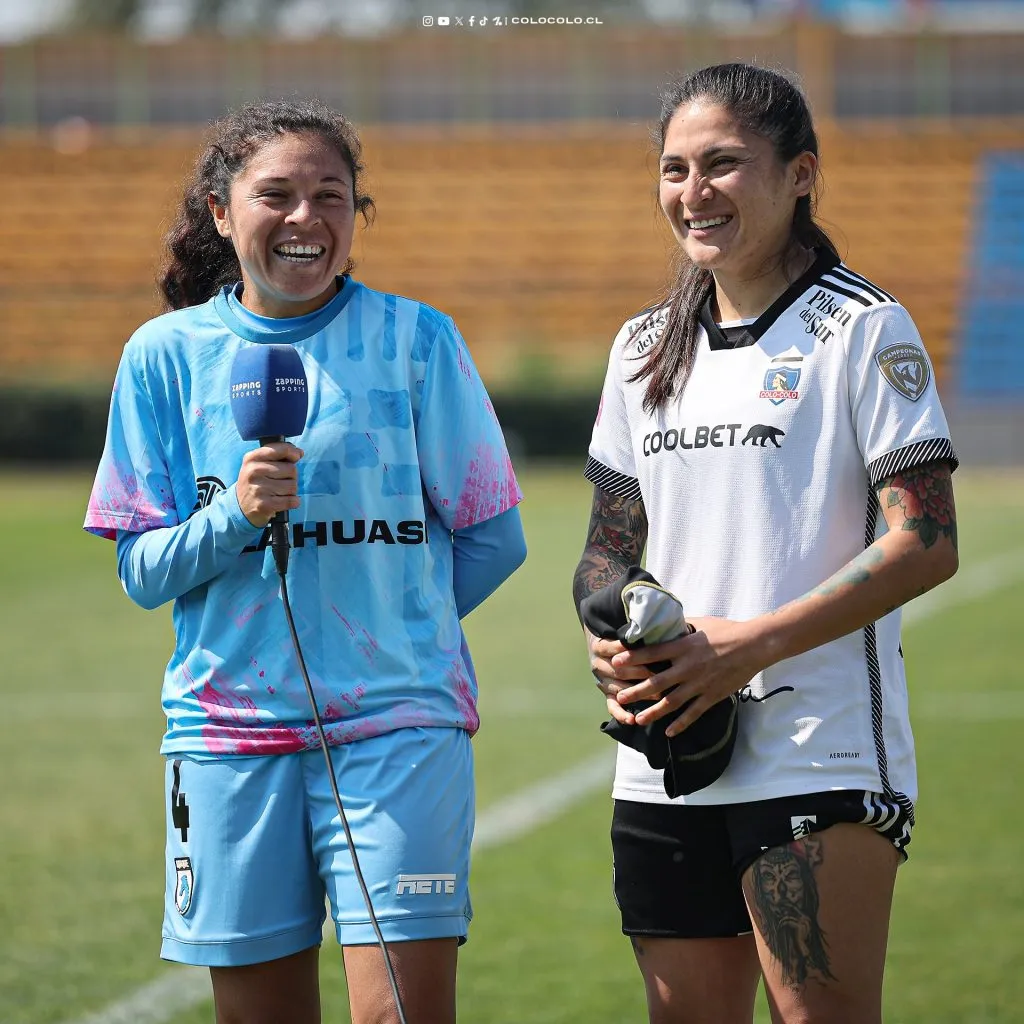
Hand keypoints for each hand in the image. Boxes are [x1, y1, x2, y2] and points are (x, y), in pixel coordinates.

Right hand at [235, 442, 303, 527]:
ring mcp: (259, 489)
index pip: (281, 449)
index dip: (293, 452)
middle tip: (280, 482)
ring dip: (291, 491)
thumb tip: (299, 453)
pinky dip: (293, 502)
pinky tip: (282, 502)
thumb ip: (277, 455)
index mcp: (252, 458)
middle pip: (291, 469)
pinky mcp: (265, 505)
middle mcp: (254, 471)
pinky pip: (292, 500)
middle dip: (291, 476)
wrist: (239, 507)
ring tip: (278, 492)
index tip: (296, 456)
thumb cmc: (255, 482)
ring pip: (293, 486)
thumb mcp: (257, 464)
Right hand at [585, 627, 653, 725]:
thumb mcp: (624, 631)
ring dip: (638, 693)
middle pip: (620, 670)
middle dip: (641, 674)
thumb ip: (637, 633)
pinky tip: (632, 720)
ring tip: (657, 697)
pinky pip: (611, 705)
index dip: (634, 653)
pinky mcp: (605, 692)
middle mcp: (597, 663)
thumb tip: (657, 627)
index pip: (617, 649)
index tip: (654, 654)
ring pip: (618, 688)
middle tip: (661, 677)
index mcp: (600, 646)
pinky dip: (621, 714)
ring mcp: (601, 680)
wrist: (600, 641)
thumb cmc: (622, 636)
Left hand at [611, 616, 763, 736]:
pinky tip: (669, 732)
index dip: (633, 658)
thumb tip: (664, 624)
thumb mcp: (700, 623)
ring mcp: (700, 684)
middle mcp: (688, 667)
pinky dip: (681, 724)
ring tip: (638, 719)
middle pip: (656, 682)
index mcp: (683, 647)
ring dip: (653, 712)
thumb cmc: (726, 630)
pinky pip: (693, 713)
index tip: (616, 662)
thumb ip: (680, 627)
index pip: (652, 653)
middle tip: (620, 697)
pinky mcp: (712, 695)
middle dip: (636, 690)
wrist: (754, 645)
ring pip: (672, 702)